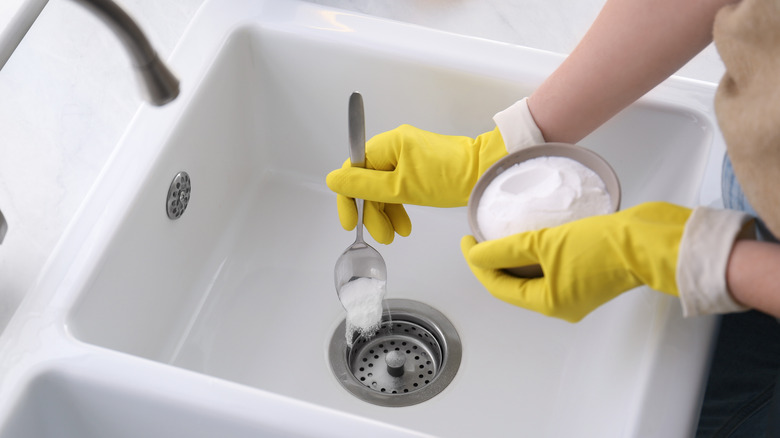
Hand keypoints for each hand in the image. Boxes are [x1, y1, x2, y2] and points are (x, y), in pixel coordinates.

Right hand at [326, 98, 543, 243]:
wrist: (484, 173)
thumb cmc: (448, 178)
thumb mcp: (401, 188)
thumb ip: (364, 186)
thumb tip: (333, 180)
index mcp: (386, 144)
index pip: (353, 170)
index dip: (348, 198)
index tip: (350, 222)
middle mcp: (394, 146)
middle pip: (368, 181)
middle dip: (372, 211)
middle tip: (381, 236)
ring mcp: (407, 155)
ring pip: (383, 188)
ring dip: (386, 213)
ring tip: (395, 235)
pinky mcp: (418, 166)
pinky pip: (398, 187)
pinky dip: (399, 206)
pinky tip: (404, 224)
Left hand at [461, 202, 751, 321]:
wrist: (649, 241)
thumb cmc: (603, 246)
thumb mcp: (545, 243)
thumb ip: (506, 249)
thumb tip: (476, 254)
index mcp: (549, 303)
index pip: (499, 287)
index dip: (478, 264)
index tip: (467, 240)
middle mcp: (562, 304)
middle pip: (514, 285)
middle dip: (494, 263)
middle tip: (479, 238)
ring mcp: (576, 292)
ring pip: (532, 277)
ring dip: (514, 258)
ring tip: (499, 235)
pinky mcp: (589, 276)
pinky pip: (551, 269)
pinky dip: (536, 256)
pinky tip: (530, 236)